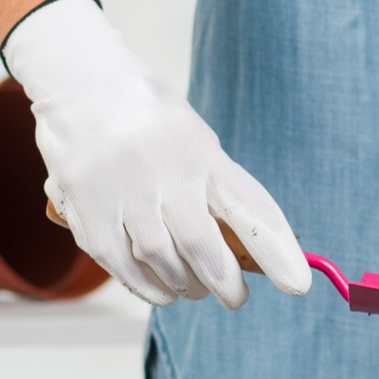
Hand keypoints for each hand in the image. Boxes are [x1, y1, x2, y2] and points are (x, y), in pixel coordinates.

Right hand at [3, 0, 310, 306]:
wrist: (81, 80)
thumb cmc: (149, 115)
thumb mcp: (195, 137)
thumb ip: (215, 184)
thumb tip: (243, 246)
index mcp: (202, 150)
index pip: (250, 207)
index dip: (276, 250)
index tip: (298, 283)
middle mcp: (163, 169)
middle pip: (201, 245)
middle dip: (224, 282)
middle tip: (235, 297)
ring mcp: (120, 188)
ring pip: (160, 259)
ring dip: (184, 284)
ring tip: (195, 289)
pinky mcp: (83, 204)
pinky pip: (117, 261)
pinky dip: (143, 285)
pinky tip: (161, 290)